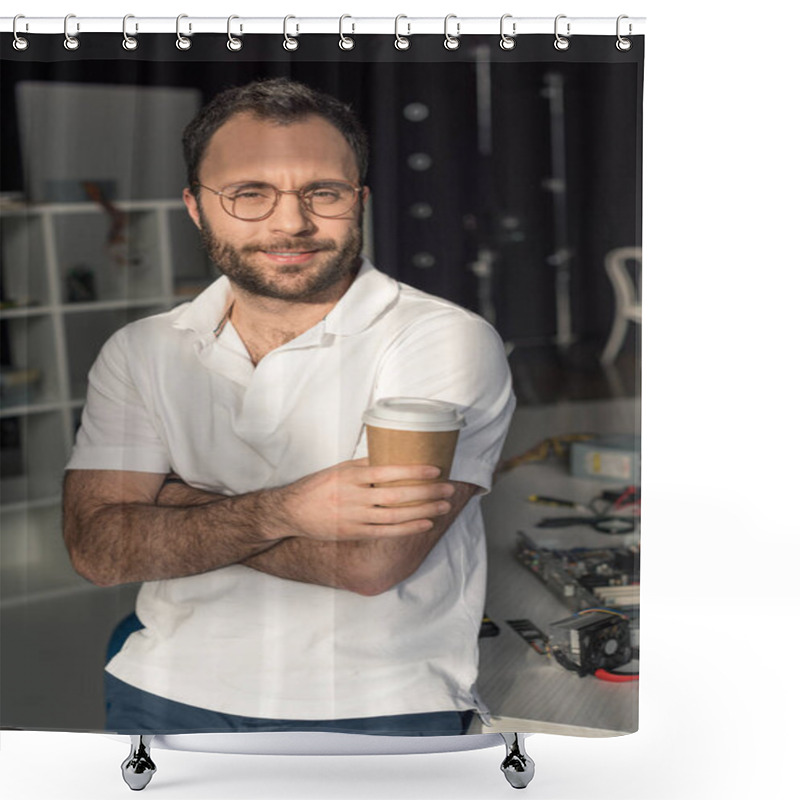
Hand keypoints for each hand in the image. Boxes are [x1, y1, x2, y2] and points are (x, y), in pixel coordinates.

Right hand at [275, 458, 454, 541]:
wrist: (292, 511)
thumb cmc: (319, 486)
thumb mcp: (340, 469)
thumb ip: (366, 464)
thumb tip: (395, 454)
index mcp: (350, 476)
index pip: (386, 471)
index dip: (413, 472)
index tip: (434, 469)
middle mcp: (353, 497)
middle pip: (396, 496)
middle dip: (425, 493)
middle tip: (448, 489)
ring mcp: (354, 517)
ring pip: (394, 517)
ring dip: (422, 512)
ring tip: (443, 506)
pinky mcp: (354, 533)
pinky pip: (385, 532)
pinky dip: (407, 528)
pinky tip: (425, 524)